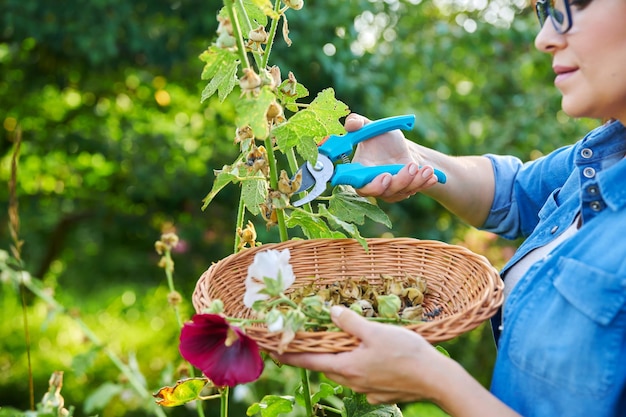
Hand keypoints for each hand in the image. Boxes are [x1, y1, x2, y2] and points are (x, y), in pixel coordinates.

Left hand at [272, 306, 448, 404]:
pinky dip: (356, 367)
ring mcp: (366, 389)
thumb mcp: (375, 331)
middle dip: (313, 355)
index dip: (289, 355)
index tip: (273, 352)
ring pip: (343, 373)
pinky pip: (360, 379)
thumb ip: (350, 322)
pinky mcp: (379, 392)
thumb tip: (330, 312)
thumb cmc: (405, 353)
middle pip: (325, 367)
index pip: (308, 361)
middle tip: (305, 342)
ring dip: (336, 360)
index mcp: (346, 366)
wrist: (436, 379)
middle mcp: (352, 381)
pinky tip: (367, 356)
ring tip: (336, 345)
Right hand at [345, 113, 439, 201]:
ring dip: (415, 181)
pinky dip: (423, 183)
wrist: (397, 146)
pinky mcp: (404, 190)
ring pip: (401, 192)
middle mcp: (373, 183)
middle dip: (398, 182)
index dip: (373, 186)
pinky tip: (431, 175)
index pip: (361, 186)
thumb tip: (352, 124)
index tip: (386, 176)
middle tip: (409, 168)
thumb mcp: (369, 126)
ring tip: (424, 168)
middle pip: (384, 192)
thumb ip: (356, 122)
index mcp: (361, 170)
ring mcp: (390, 189)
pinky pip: (413, 190)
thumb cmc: (380, 137)